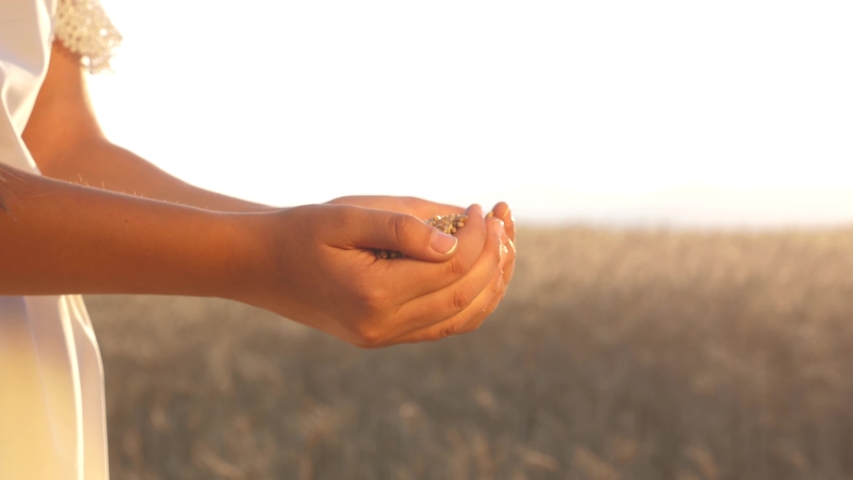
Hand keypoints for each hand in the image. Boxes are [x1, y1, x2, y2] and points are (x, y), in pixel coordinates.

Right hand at [232, 202, 508, 346]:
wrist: (259, 266)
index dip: (479, 237)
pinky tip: (480, 269)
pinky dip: (472, 299)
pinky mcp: (385, 337)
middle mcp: (382, 326)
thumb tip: (457, 241)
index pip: (452, 269)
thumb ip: (402, 227)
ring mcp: (384, 337)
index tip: (481, 207)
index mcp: (373, 295)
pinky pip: (444, 325)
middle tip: (503, 218)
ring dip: (492, 281)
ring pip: (463, 318)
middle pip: (465, 296)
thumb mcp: (346, 215)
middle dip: (494, 255)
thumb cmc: (302, 230)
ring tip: (503, 243)